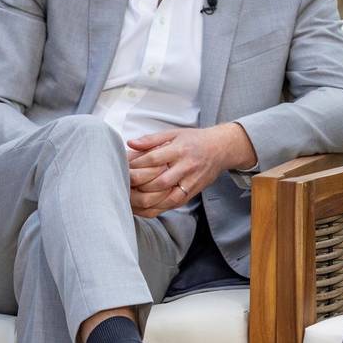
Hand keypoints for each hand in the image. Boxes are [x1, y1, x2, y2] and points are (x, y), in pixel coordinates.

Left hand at [127, 123, 255, 217]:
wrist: (221, 149)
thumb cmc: (194, 140)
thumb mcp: (174, 133)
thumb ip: (151, 139)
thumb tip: (130, 144)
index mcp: (180, 150)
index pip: (154, 159)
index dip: (136, 165)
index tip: (123, 167)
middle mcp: (186, 167)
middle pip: (159, 182)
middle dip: (137, 186)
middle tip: (121, 186)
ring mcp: (190, 182)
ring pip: (166, 198)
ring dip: (145, 202)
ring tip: (128, 200)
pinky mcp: (192, 192)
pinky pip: (172, 205)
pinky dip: (156, 209)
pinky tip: (142, 208)